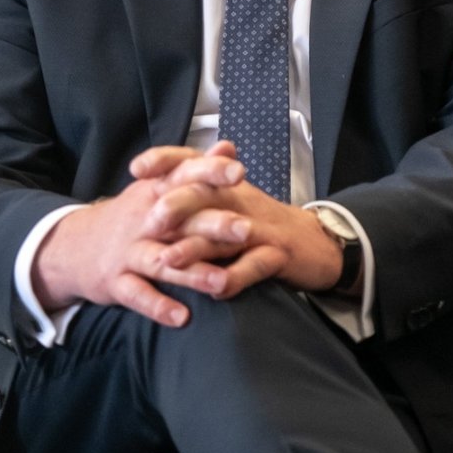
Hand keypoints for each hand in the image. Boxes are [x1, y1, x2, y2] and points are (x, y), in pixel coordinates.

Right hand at [29, 142, 250, 325]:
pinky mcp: (116, 281)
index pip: (182, 176)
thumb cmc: (130, 217)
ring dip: (191, 272)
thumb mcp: (155, 188)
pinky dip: (158, 306)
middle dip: (212, 224)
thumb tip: (228, 146)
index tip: (238, 172)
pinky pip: (137, 294)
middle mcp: (142, 220)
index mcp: (153, 193)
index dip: (209, 172)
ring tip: (221, 282)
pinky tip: (181, 317)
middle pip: (178, 219)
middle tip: (246, 230)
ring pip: (161, 260)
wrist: (73, 247)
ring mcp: (128, 251)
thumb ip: (193, 169)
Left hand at [147, 164, 343, 298]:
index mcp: (224, 184)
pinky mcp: (278, 255)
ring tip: (168, 261)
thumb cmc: (260, 224)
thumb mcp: (228, 201)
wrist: (316, 244)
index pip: (192, 162)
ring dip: (195, 248)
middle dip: (176, 206)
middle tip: (150, 220)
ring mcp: (260, 228)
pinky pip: (254, 266)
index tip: (135, 169)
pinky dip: (234, 278)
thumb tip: (152, 181)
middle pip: (206, 194)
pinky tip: (215, 291)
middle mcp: (240, 200)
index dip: (164, 162)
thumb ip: (194, 190)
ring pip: (225, 234)